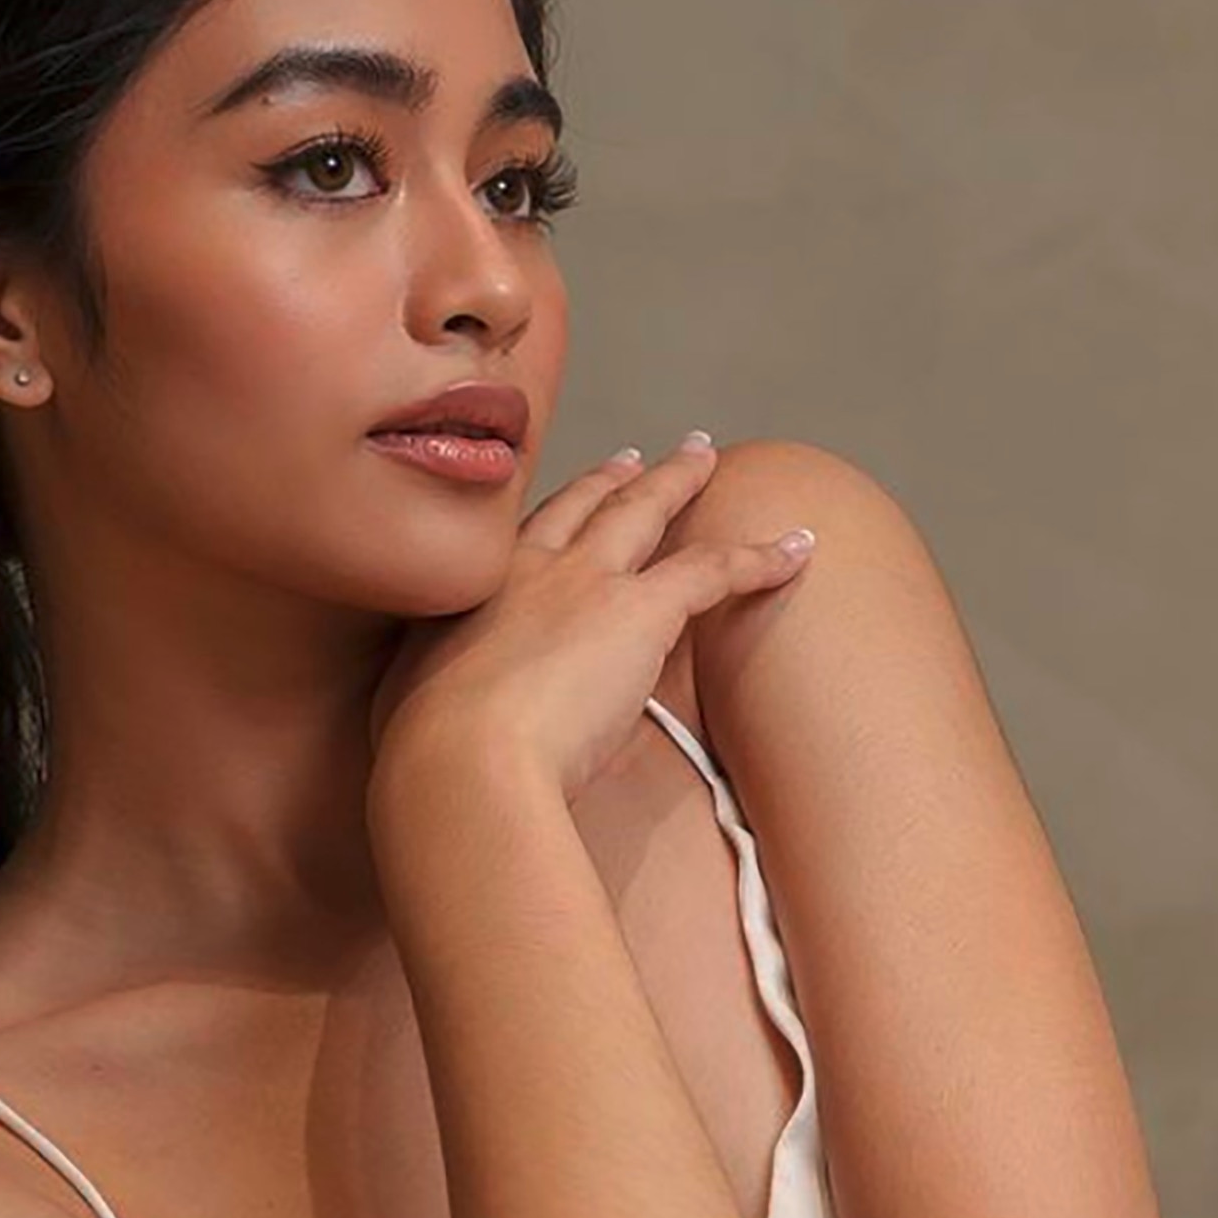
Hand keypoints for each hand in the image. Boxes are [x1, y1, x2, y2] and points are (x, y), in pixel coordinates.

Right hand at [368, 436, 812, 806]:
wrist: (458, 759)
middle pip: (581, 504)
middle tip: (639, 457)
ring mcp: (585, 581)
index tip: (574, 494)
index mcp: (475, 593)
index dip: (553, 513)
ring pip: (644, 511)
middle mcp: (529, 568)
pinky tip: (796, 547)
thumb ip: (451, 699)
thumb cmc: (428, 756)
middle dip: (615, 477)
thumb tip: (467, 721)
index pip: (523, 537)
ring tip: (705, 458)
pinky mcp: (640, 609)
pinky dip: (759, 556)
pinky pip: (713, 569)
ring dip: (679, 481)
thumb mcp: (421, 713)